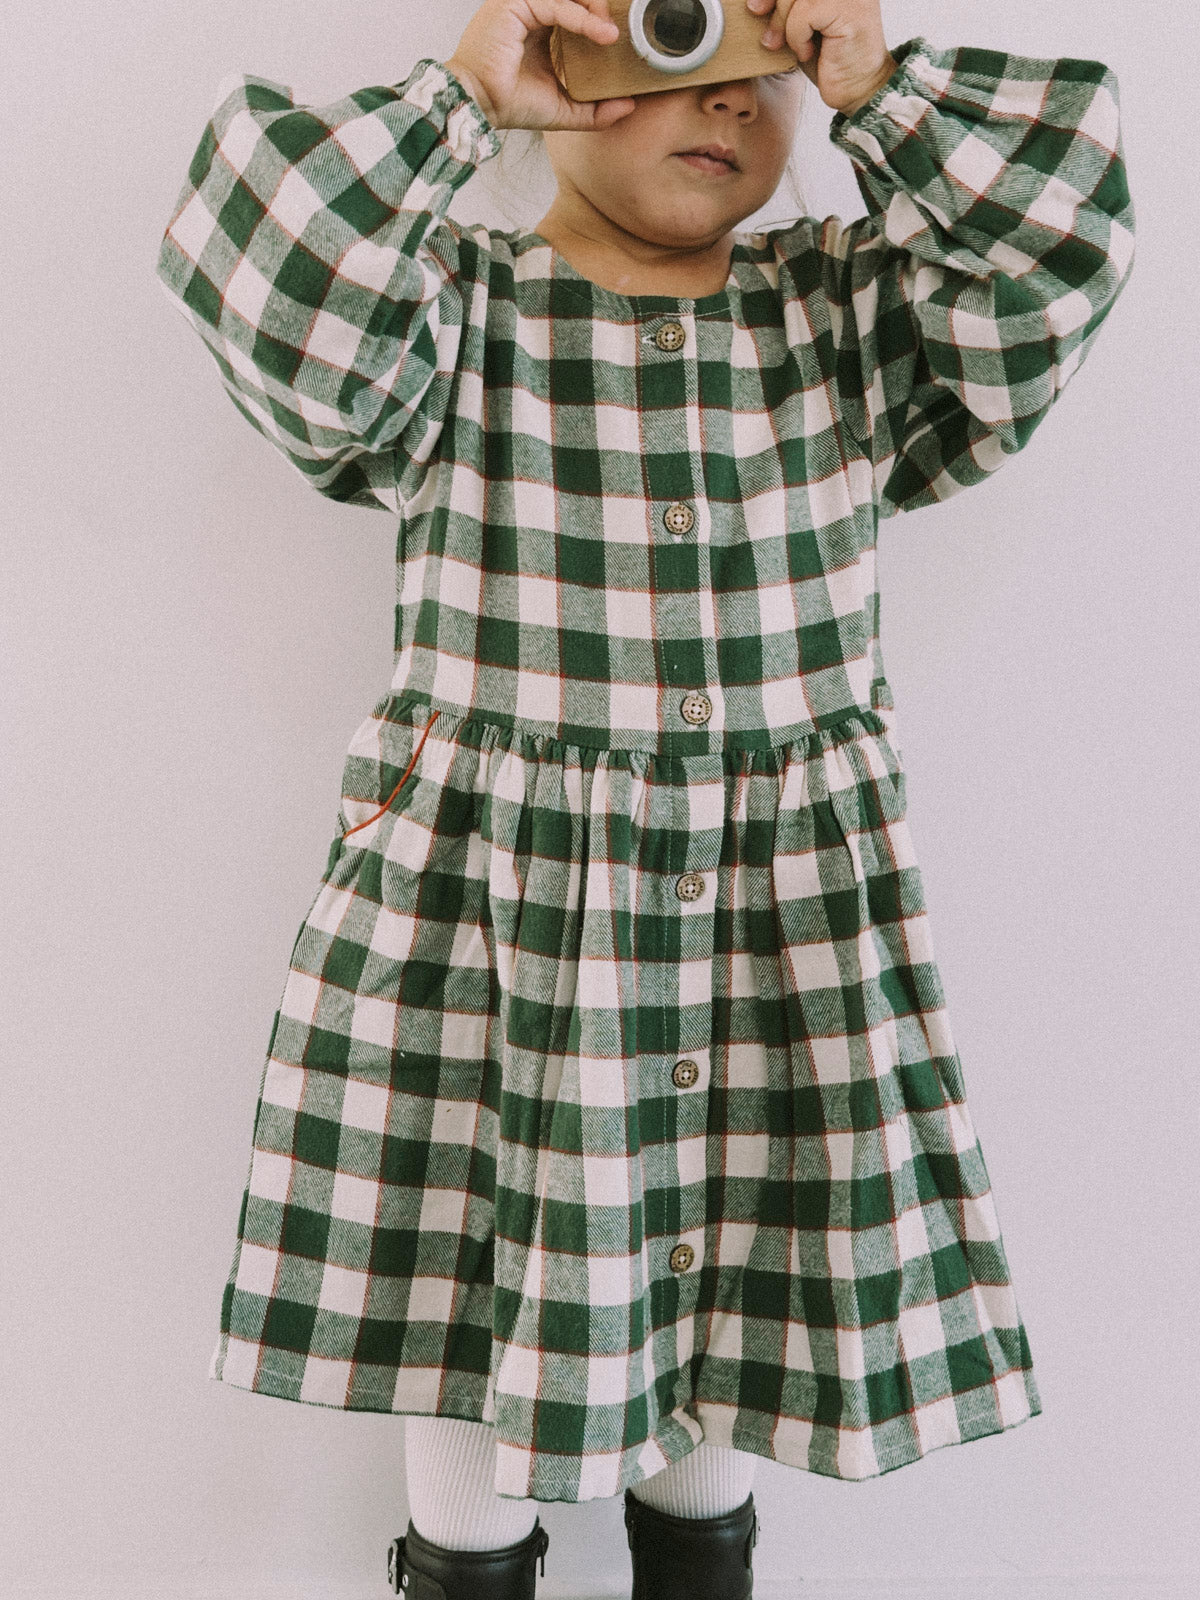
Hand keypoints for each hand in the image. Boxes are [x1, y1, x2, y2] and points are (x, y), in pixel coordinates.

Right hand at [446, 0, 636, 131]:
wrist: (481, 106)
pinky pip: (556, 3)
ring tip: (612, 34)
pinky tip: (600, 34)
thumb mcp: (564, 109)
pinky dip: (580, 18)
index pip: (575, 11)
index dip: (597, 20)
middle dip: (599, 10)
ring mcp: (522, 5)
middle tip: (618, 33)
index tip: (617, 40)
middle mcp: (530, 12)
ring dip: (594, 10)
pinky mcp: (515, 4)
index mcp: (539, 29)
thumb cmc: (510, 105)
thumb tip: (629, 106)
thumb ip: (595, 110)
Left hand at [745, 0, 896, 114]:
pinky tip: (809, 51)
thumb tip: (755, 1)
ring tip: (795, 47)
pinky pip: (804, 14)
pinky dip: (798, 37)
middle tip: (771, 38)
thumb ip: (787, 6)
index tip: (756, 8)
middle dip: (776, 9)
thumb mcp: (800, 24)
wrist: (857, 88)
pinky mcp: (849, 9)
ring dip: (785, 25)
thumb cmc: (829, 58)